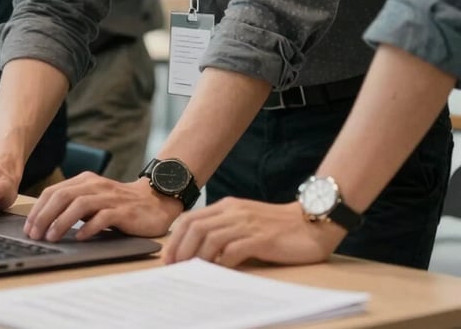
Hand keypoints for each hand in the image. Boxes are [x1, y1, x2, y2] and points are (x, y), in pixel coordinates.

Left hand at [24, 175, 181, 241]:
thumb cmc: (119, 204)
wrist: (155, 201)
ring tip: (51, 237)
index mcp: (85, 180)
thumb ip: (74, 205)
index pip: (54, 191)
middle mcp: (95, 185)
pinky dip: (89, 227)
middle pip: (63, 196)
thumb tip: (44, 223)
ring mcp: (110, 197)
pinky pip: (103, 217)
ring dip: (62, 221)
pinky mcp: (124, 211)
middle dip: (44, 216)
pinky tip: (80, 237)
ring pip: (80, 204)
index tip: (28, 228)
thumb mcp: (94, 200)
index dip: (38, 209)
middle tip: (34, 235)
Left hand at [163, 198, 345, 266]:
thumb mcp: (246, 221)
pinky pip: (234, 250)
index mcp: (228, 206)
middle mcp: (233, 212)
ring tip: (191, 272)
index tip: (168, 258)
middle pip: (195, 227)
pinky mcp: (261, 239)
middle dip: (180, 249)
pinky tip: (219, 272)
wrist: (311, 222)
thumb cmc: (277, 227)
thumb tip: (201, 251)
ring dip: (197, 257)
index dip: (175, 238)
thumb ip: (225, 229)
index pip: (191, 218)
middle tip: (174, 268)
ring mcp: (247, 224)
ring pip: (210, 238)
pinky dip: (222, 263)